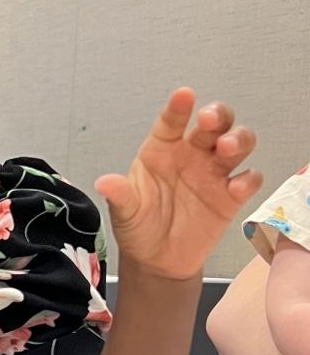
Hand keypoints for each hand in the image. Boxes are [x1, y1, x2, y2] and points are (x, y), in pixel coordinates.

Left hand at [95, 88, 261, 280]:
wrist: (156, 259)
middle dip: (217, 116)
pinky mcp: (230, 196)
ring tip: (227, 148)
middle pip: (214, 123)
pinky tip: (237, 185)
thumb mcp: (124, 210)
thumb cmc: (138, 225)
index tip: (184, 95)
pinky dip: (248, 179)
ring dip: (238, 140)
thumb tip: (105, 183)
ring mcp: (213, 173)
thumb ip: (119, 195)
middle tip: (209, 122)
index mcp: (161, 149)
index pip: (171, 121)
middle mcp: (190, 154)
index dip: (179, 107)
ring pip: (237, 143)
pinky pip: (248, 180)